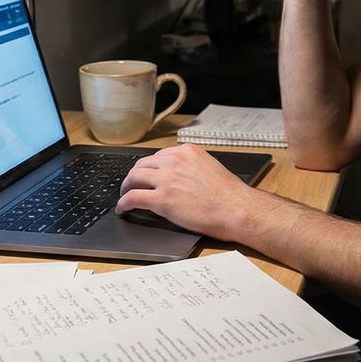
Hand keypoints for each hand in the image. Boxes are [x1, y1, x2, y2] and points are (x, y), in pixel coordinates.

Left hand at [115, 145, 270, 240]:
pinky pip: (133, 198)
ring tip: (125, 195)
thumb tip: (178, 177)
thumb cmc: (230, 195)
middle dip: (134, 176)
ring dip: (126, 187)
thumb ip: (190, 168)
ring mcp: (167, 179)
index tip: (146, 174)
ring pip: (133, 178)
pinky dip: (124, 203)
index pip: (158, 156)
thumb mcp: (209, 168)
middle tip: (131, 185)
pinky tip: (123, 209)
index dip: (149, 168)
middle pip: (142, 164)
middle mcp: (174, 161)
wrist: (237, 209)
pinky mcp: (162, 199)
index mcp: (187, 152)